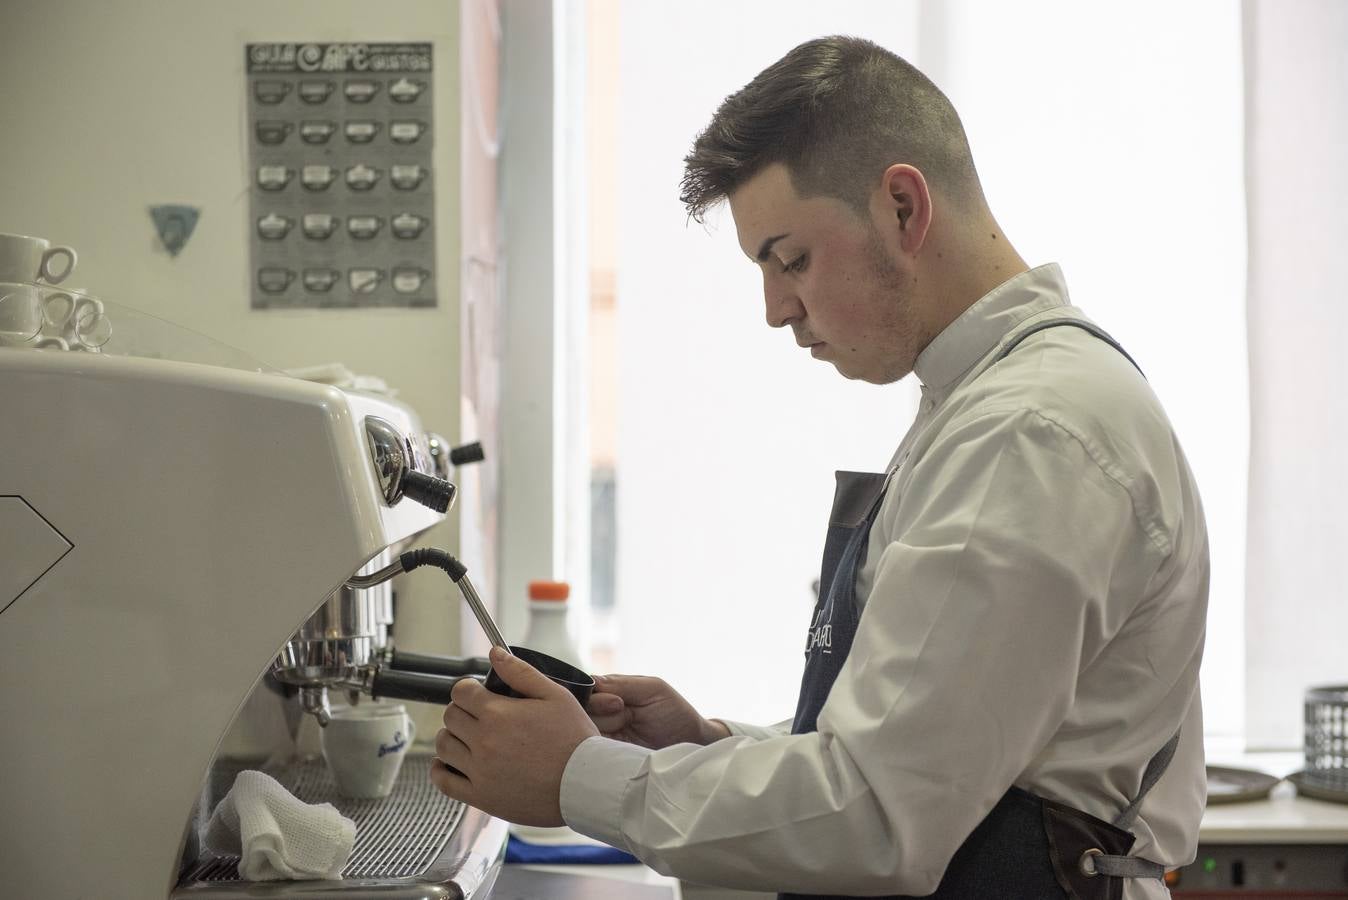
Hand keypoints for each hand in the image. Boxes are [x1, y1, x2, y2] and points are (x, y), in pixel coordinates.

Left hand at [430, 646, 598, 825]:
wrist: (586, 784)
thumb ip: (521, 673)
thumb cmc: (575, 740)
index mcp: (498, 714)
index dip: (468, 689)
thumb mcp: (556, 696)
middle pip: (450, 716)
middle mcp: (483, 742)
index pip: (461, 692)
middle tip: (479, 715)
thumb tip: (495, 654)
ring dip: (452, 737)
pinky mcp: (481, 796)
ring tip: (469, 738)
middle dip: (462, 710)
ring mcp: (480, 771)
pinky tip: (452, 764)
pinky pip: (444, 782)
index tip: (477, 693)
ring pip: (443, 746)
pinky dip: (441, 770)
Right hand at [586, 674, 729, 749]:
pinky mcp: (606, 758)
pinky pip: (591, 754)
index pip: (586, 691)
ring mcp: (603, 736)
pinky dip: (600, 751)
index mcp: (611, 693)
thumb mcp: (652, 689)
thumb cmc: (675, 712)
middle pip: (581, 712)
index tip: (618, 703)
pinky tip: (616, 749)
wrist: (691, 745)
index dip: (598, 698)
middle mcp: (602, 714)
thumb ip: (621, 683)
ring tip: (627, 733)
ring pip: (583, 732)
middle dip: (602, 714)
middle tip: (626, 716)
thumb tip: (591, 681)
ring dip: (603, 733)